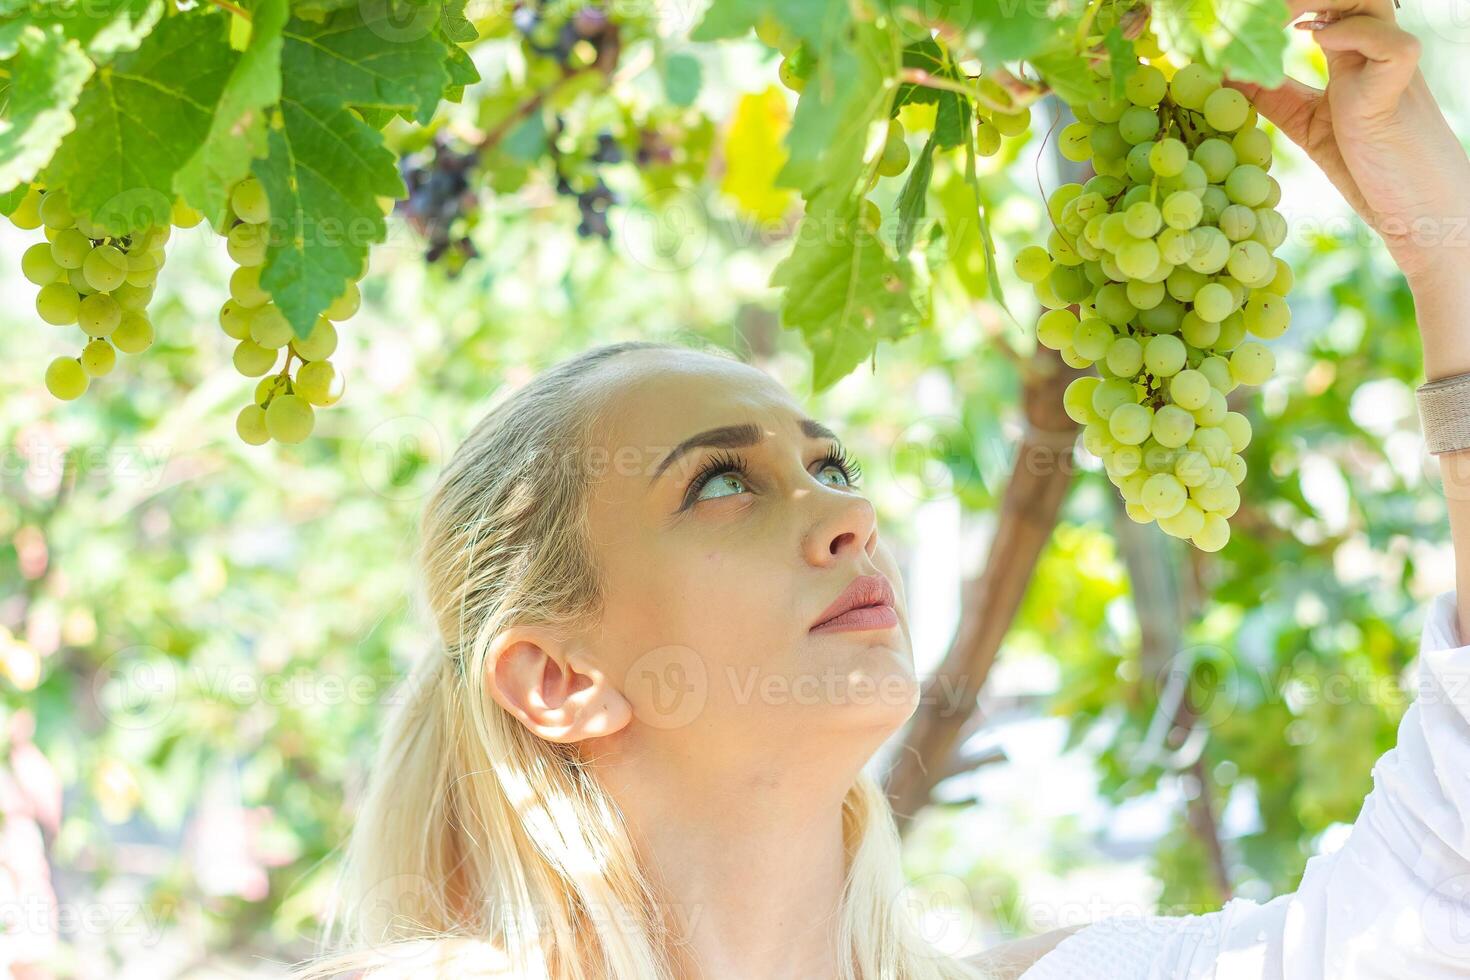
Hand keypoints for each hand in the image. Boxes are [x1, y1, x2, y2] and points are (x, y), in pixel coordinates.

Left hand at [1224, 0, 1469, 284]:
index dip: (1286, 4)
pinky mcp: (1400, 91)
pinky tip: (1316, 38)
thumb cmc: (1369, 167)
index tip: (1239, 13)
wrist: (1416, 212)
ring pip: (1367, 1)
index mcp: (1354, 53)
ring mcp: (1390, 66)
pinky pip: (1391, 45)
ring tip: (1268, 16)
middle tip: (1243, 9)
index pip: (1324, 4)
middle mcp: (1374, 51)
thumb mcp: (1309, 126)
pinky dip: (1351, 34)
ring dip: (1315, 1)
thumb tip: (1224, 76)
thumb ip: (1274, 98)